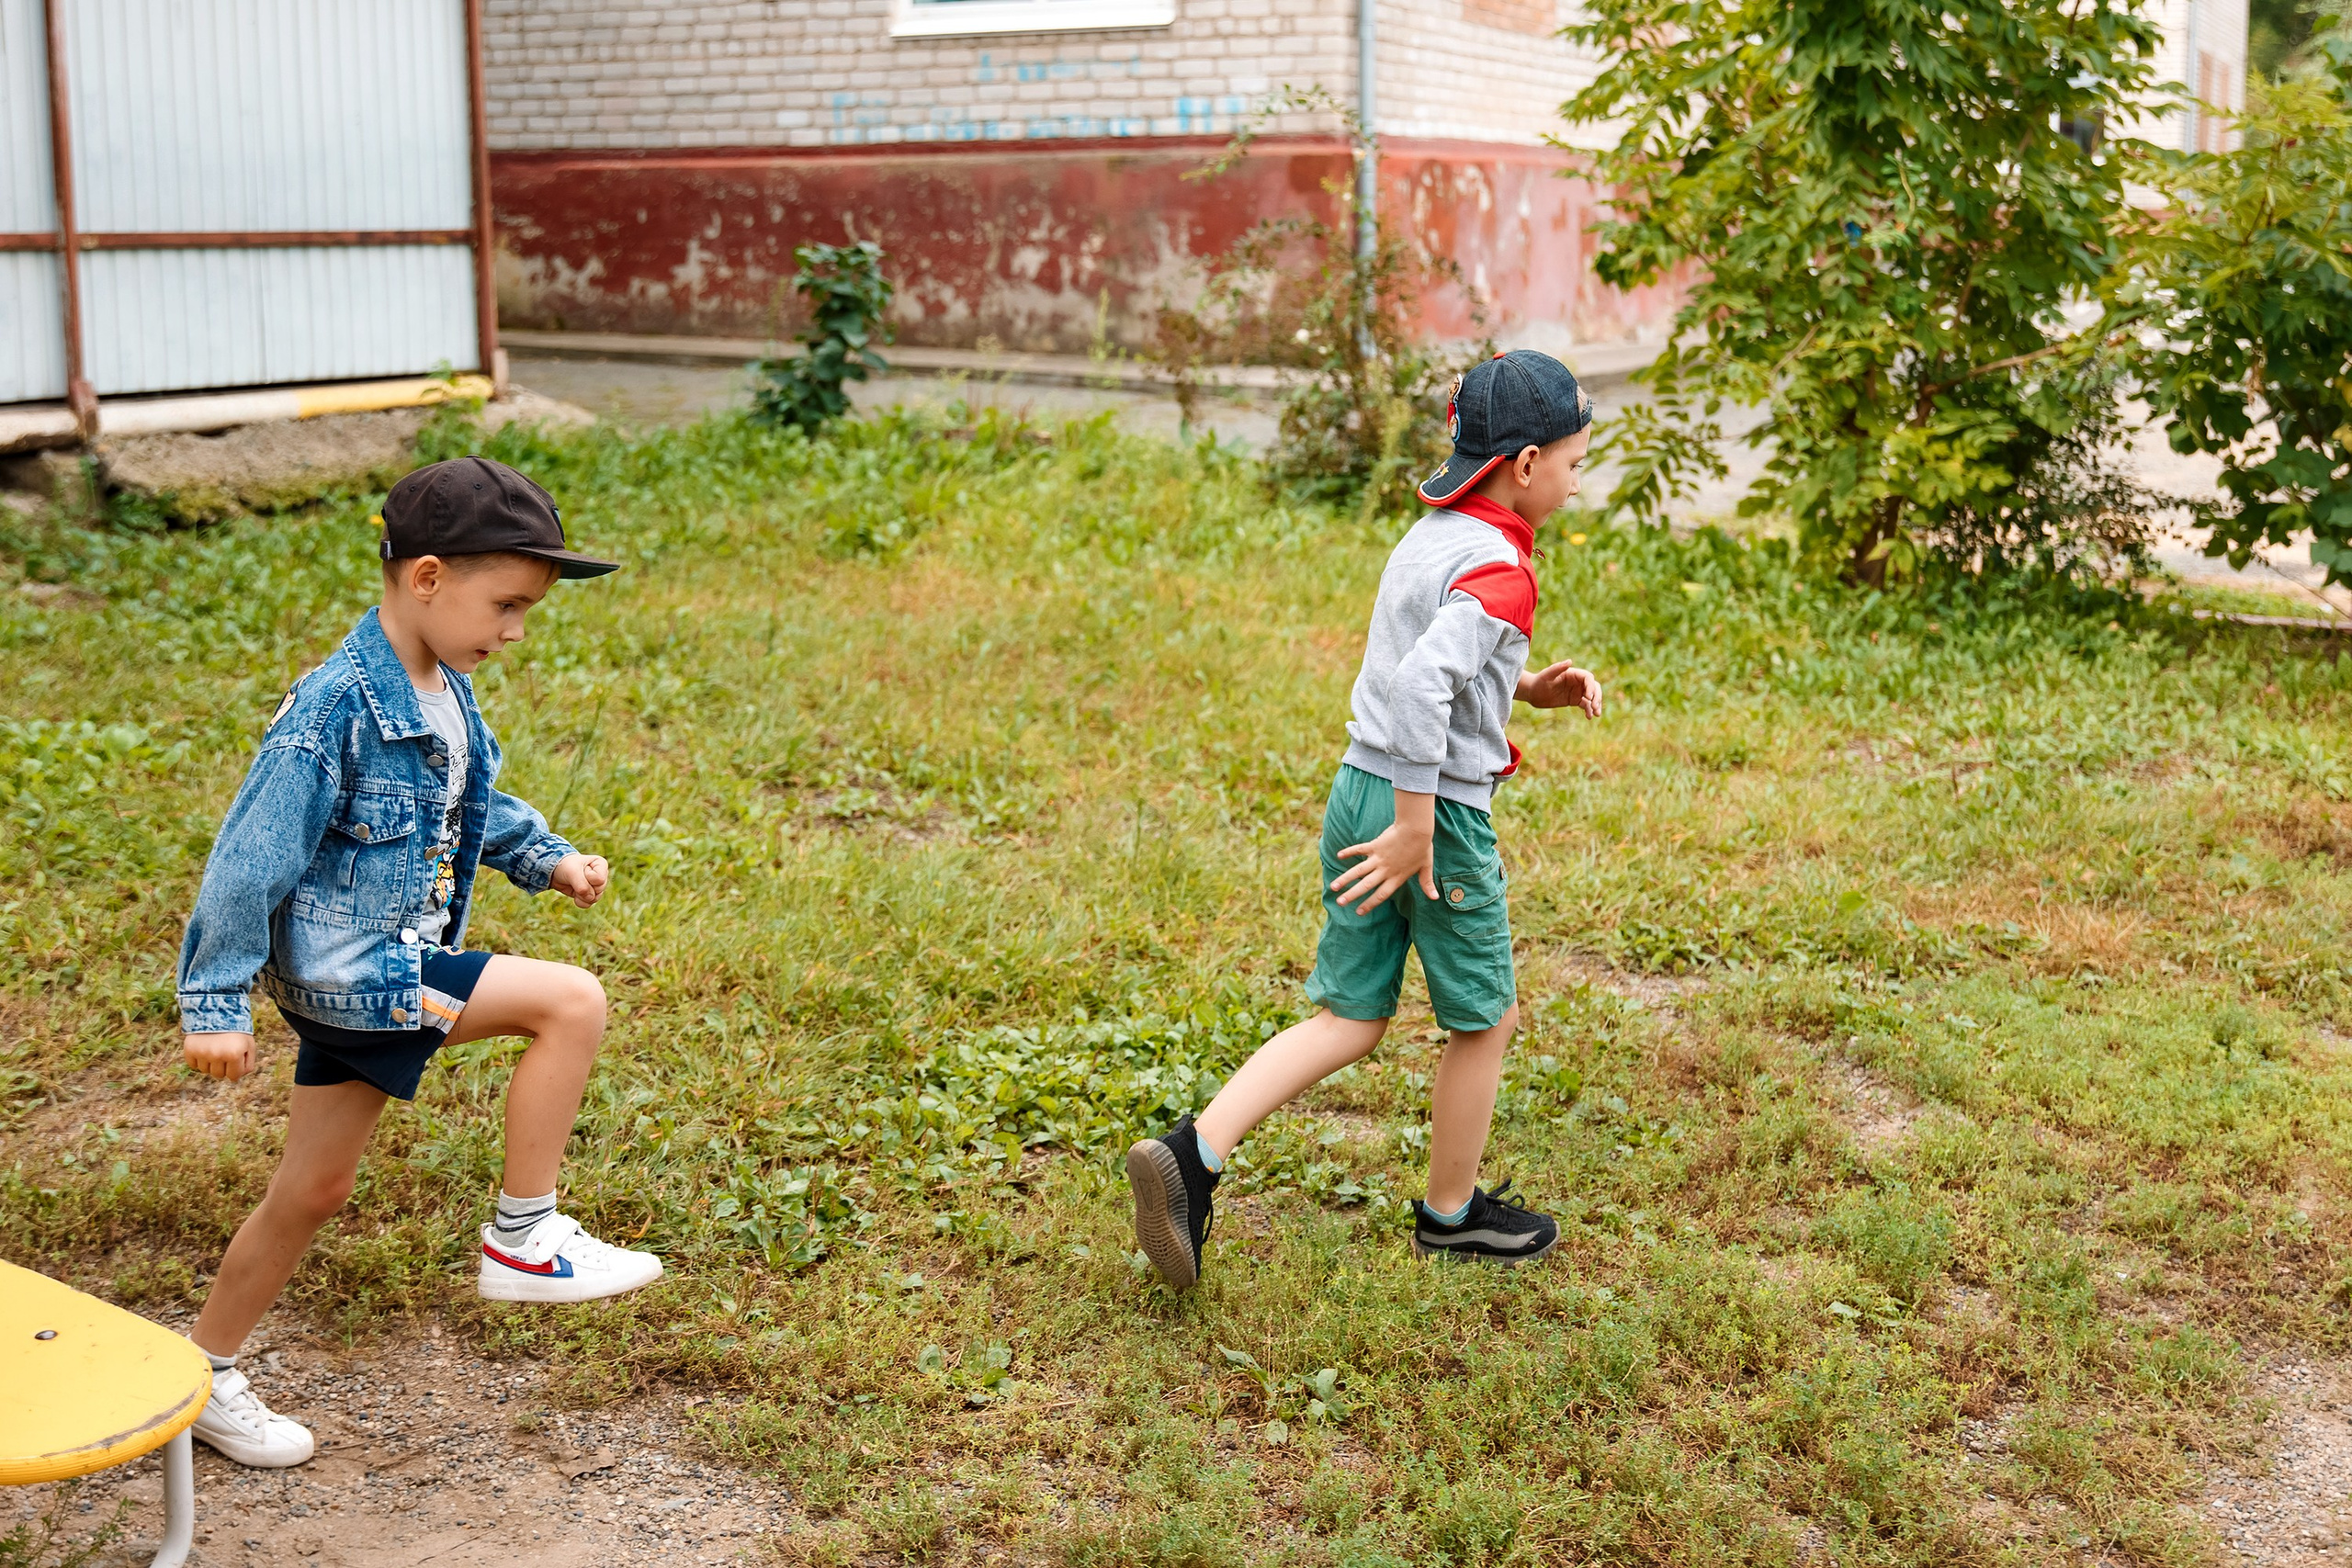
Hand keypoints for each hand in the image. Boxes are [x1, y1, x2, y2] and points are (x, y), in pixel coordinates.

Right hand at [184, 1032, 254, 1082]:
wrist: (217, 1011)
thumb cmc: (236, 1030)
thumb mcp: (249, 1045)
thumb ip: (248, 1064)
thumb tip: (236, 1078)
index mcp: (234, 1055)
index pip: (234, 1077)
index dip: (235, 1070)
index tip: (235, 1061)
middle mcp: (217, 1055)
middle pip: (218, 1075)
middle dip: (223, 1067)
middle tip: (224, 1051)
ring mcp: (202, 1053)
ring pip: (205, 1070)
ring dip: (210, 1063)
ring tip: (214, 1047)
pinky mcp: (190, 1050)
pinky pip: (193, 1065)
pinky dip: (198, 1060)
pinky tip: (204, 1047)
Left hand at [549, 853, 609, 908]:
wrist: (555, 872)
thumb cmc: (565, 866)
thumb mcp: (572, 872)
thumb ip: (582, 885)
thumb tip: (590, 899)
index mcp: (601, 864)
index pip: (600, 879)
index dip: (588, 877)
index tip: (581, 869)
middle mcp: (601, 875)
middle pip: (599, 890)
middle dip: (585, 887)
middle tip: (576, 878)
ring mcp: (596, 886)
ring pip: (594, 899)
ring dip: (581, 895)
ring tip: (574, 885)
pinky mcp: (590, 895)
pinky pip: (588, 904)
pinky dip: (579, 901)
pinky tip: (575, 894)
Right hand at [1331, 791, 1437, 913]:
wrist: (1417, 830)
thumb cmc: (1423, 848)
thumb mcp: (1426, 867)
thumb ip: (1427, 883)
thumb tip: (1435, 898)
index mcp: (1396, 877)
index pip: (1381, 895)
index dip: (1369, 904)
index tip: (1359, 912)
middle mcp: (1385, 870)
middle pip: (1366, 886)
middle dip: (1352, 895)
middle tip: (1340, 902)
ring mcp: (1378, 858)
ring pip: (1359, 871)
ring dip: (1346, 879)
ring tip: (1333, 886)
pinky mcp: (1374, 845)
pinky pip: (1359, 849)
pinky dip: (1349, 852)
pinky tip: (1339, 855)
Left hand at [1518, 661, 1602, 716]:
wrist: (1534, 693)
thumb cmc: (1539, 681)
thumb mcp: (1547, 674)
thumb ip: (1558, 668)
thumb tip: (1570, 661)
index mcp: (1573, 673)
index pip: (1588, 678)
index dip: (1590, 686)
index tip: (1588, 697)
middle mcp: (1578, 681)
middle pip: (1594, 687)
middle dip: (1597, 696)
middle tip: (1595, 706)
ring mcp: (1577, 691)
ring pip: (1593, 697)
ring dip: (1596, 704)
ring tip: (1596, 714)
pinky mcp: (1575, 700)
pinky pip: (1586, 705)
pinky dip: (1589, 711)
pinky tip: (1589, 717)